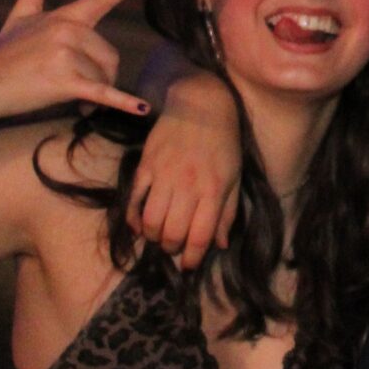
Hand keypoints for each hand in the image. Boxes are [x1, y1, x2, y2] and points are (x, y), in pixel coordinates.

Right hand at [0, 0, 151, 122]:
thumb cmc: (3, 52)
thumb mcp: (20, 13)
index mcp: (63, 16)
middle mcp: (68, 31)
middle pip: (108, 54)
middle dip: (99, 74)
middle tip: (78, 86)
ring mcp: (66, 56)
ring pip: (103, 76)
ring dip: (95, 93)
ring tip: (75, 99)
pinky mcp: (65, 82)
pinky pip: (102, 93)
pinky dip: (123, 103)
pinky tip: (142, 109)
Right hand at [131, 72, 243, 268]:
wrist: (202, 104)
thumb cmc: (224, 143)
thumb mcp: (235, 177)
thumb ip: (228, 212)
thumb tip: (220, 245)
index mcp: (214, 190)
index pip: (200, 235)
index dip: (192, 256)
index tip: (188, 264)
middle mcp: (188, 185)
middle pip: (173, 232)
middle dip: (171, 247)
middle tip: (174, 247)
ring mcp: (164, 175)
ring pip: (151, 220)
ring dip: (153, 236)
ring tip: (160, 236)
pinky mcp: (146, 165)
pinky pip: (133, 199)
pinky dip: (133, 219)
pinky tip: (140, 226)